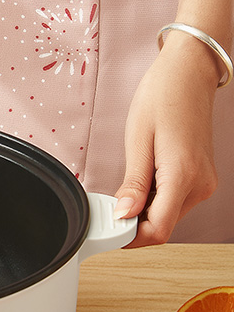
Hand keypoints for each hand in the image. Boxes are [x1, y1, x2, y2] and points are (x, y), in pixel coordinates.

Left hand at [115, 32, 218, 246]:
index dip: (130, 238)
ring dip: (143, 212)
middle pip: (162, 226)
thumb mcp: (138, 142)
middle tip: (109, 209)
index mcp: (183, 177)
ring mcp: (203, 182)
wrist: (188, 73)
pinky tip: (141, 184)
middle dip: (133, 224)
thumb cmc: (162, 97)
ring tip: (125, 190)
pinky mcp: (200, 178)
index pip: (158, 231)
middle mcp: (199, 185)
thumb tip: (123, 215)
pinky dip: (154, 201)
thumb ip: (133, 184)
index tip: (108, 233)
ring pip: (167, 216)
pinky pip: (173, 202)